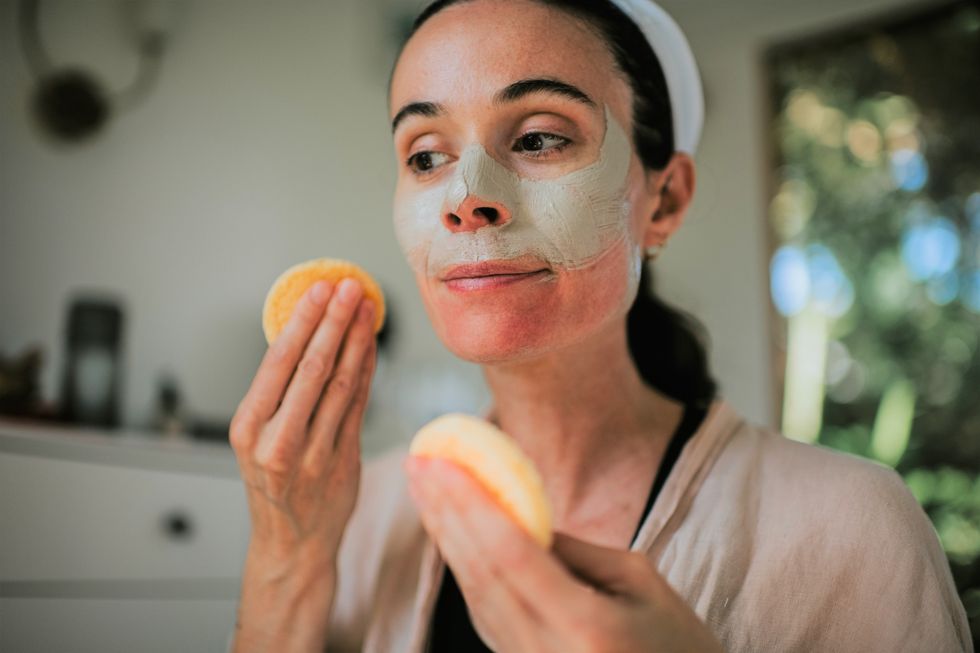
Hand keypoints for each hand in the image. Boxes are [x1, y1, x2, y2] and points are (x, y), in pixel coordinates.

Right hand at [230, 278, 376, 575]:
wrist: (293, 544)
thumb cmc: (273, 485)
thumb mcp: (257, 440)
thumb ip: (279, 394)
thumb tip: (305, 332)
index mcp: (248, 428)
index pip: (278, 362)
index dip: (304, 321)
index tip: (319, 288)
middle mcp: (277, 441)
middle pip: (313, 367)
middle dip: (334, 321)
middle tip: (349, 285)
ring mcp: (313, 454)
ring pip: (342, 384)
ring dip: (358, 340)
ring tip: (367, 307)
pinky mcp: (344, 462)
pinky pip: (359, 405)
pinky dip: (368, 370)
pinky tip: (372, 345)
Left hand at [406, 457, 722, 652]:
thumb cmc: (679, 644)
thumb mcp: (641, 583)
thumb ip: (576, 551)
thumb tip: (519, 515)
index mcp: (584, 627)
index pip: (510, 554)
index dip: (471, 503)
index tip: (441, 461)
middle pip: (481, 573)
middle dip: (445, 512)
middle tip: (418, 463)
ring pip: (475, 594)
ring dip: (446, 537)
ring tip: (425, 488)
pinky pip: (484, 615)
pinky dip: (464, 569)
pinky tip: (449, 532)